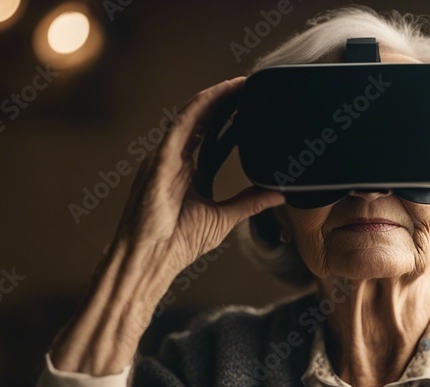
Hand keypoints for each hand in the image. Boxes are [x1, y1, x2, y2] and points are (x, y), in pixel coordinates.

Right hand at [49, 78, 283, 374]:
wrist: (150, 259)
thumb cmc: (177, 243)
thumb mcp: (224, 217)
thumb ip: (249, 201)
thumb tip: (279, 193)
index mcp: (190, 172)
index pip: (214, 136)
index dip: (233, 119)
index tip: (256, 105)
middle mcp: (177, 159)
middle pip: (205, 120)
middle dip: (228, 101)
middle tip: (254, 86)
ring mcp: (167, 156)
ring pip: (194, 115)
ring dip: (218, 97)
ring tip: (242, 83)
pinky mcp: (160, 158)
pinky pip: (182, 125)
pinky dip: (201, 107)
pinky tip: (219, 94)